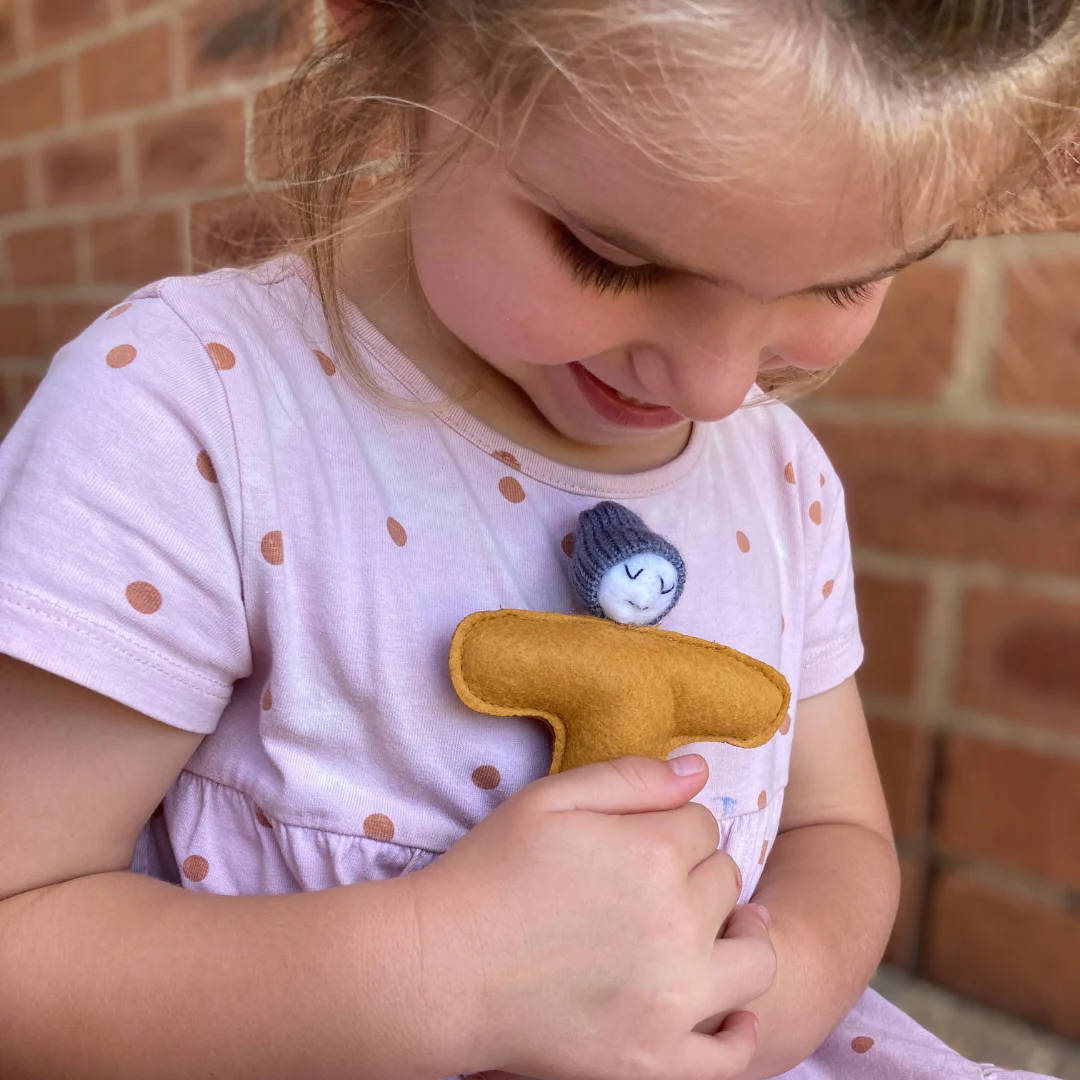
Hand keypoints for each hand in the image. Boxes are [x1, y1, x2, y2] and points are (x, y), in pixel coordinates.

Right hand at [410, 755, 775, 1079]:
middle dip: (696, 873)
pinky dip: (741, 1029)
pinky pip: (733, 1052)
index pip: (704, 823)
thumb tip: (700, 768)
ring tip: (711, 934)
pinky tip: (728, 1008)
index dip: (672, 825)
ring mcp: (673, 1001)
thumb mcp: (550, 799)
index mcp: (654, 853)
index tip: (639, 840)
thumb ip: (631, 777)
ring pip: (755, 957)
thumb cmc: (490, 874)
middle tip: (648, 884)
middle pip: (726, 881)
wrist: (440, 970)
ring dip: (738, 937)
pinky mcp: (657, 1061)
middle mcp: (677, 925)